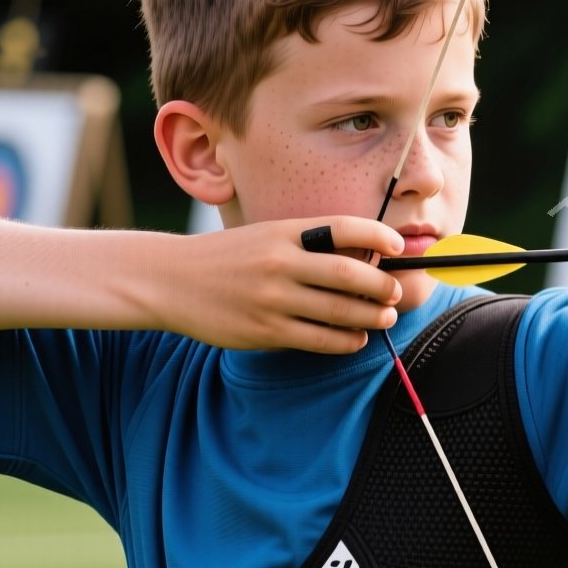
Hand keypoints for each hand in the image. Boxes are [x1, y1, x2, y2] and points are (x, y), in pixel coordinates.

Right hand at [158, 216, 404, 353]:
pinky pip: (318, 340)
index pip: (344, 227)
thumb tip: (363, 260)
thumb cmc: (228, 258)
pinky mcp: (264, 331)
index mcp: (284, 232)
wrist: (169, 280)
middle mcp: (280, 262)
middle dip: (383, 285)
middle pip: (350, 274)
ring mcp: (272, 298)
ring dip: (371, 316)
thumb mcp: (266, 237)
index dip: (379, 235)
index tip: (398, 246)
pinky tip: (355, 339)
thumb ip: (307, 246)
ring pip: (339, 311)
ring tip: (383, 317)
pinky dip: (345, 340)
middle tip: (396, 292)